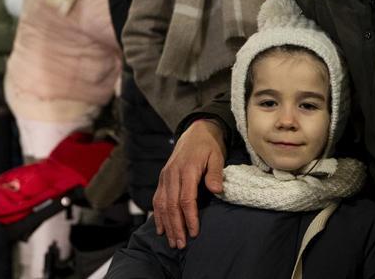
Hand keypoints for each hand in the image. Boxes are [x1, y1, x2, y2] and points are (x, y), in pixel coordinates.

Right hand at [152, 119, 225, 249]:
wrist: (196, 131)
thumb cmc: (209, 146)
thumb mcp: (217, 156)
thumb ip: (215, 173)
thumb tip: (216, 190)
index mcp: (187, 169)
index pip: (186, 198)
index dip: (190, 217)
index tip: (194, 232)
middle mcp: (172, 174)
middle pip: (172, 205)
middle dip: (176, 227)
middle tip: (181, 244)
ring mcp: (165, 176)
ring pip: (162, 204)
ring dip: (167, 224)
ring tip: (172, 241)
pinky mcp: (163, 178)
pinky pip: (157, 199)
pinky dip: (158, 215)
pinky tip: (161, 228)